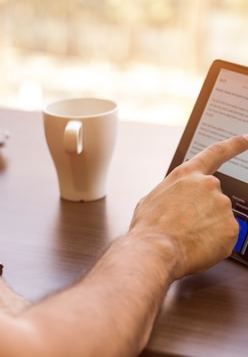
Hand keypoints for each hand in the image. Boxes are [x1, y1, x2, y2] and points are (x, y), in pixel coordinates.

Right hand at [129, 135, 247, 279]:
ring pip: (219, 218)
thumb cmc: (150, 226)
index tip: (245, 139)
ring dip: (207, 227)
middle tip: (185, 226)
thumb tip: (176, 200)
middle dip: (203, 211)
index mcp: (187, 174)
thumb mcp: (153, 199)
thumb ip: (173, 193)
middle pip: (214, 197)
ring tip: (186, 236)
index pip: (216, 152)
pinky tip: (197, 244)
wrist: (155, 250)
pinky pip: (225, 235)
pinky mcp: (231, 227)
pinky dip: (214, 242)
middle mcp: (208, 185)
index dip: (234, 145)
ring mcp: (222, 205)